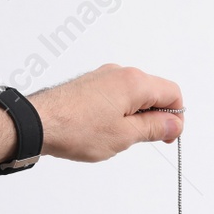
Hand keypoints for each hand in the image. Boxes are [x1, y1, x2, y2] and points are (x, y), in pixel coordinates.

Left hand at [31, 64, 182, 161]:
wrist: (37, 123)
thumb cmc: (76, 129)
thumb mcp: (125, 136)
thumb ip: (154, 127)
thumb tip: (173, 124)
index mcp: (134, 82)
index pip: (172, 93)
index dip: (175, 117)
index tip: (166, 136)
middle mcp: (120, 73)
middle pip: (154, 92)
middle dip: (156, 117)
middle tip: (142, 141)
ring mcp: (104, 77)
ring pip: (135, 95)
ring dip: (136, 116)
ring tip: (119, 137)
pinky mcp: (91, 84)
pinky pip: (117, 95)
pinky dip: (120, 111)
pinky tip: (105, 129)